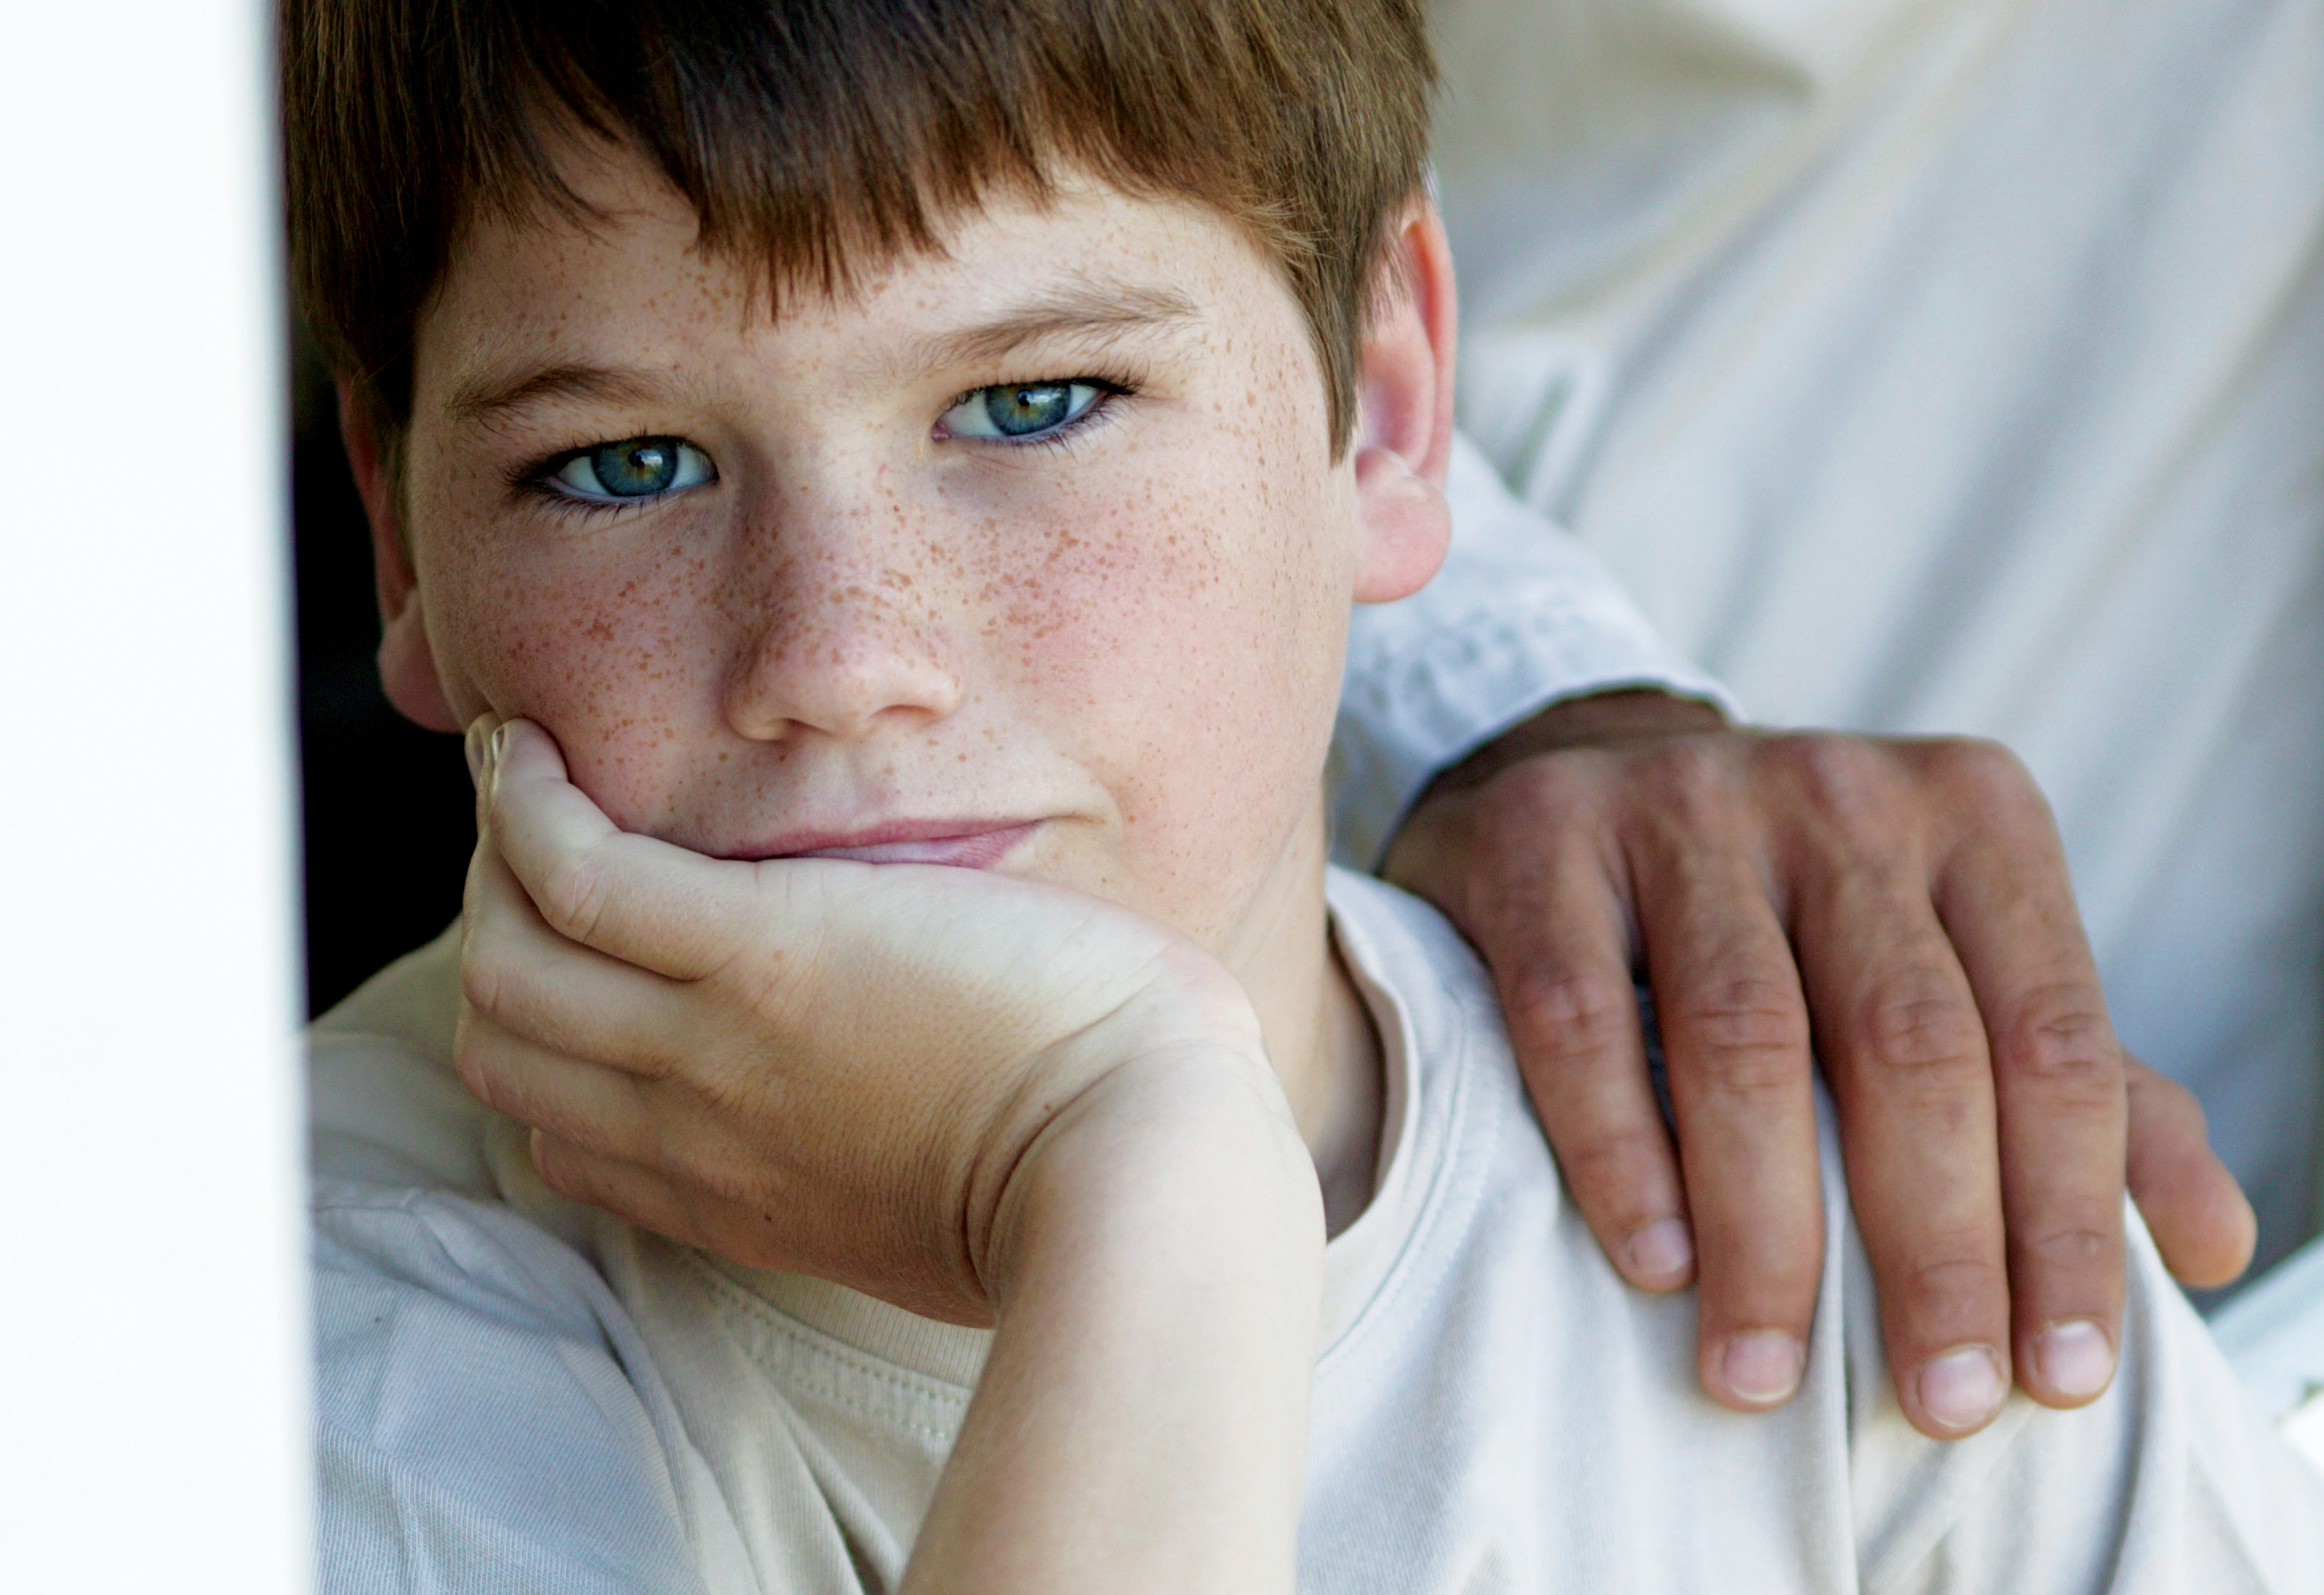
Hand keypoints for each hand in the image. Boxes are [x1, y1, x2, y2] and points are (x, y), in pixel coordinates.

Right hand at [454, 717, 1295, 1324]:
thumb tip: (915, 1125)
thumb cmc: (1096, 1173)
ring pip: (512, 954)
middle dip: (498, 930)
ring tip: (516, 765)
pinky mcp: (761, 953)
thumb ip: (882, 1171)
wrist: (1139, 1169)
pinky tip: (535, 749)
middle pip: (508, 1037)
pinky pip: (575, 872)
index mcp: (741, 1194)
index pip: (565, 1134)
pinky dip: (528, 806)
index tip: (577, 958)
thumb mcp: (946, 1211)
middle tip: (534, 834)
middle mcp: (697, 1131)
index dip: (549, 1041)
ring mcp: (713, 1042)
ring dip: (492, 851)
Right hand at [1383, 690, 2254, 1437]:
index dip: (2069, 1222)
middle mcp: (1837, 791)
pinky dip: (1620, 1151)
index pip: (2052, 1039)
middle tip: (1935, 1398)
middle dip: (1934, 1249)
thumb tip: (2210, 1247)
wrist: (1579, 778)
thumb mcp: (1947, 962)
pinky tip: (1654, 1262)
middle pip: (1909, 1046)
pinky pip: (1582, 1015)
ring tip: (1763, 1371)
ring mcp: (1681, 800)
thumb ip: (2074, 1087)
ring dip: (1765, 1232)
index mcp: (1972, 817)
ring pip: (1745, 1038)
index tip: (2059, 1377)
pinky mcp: (1543, 836)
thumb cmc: (1787, 910)